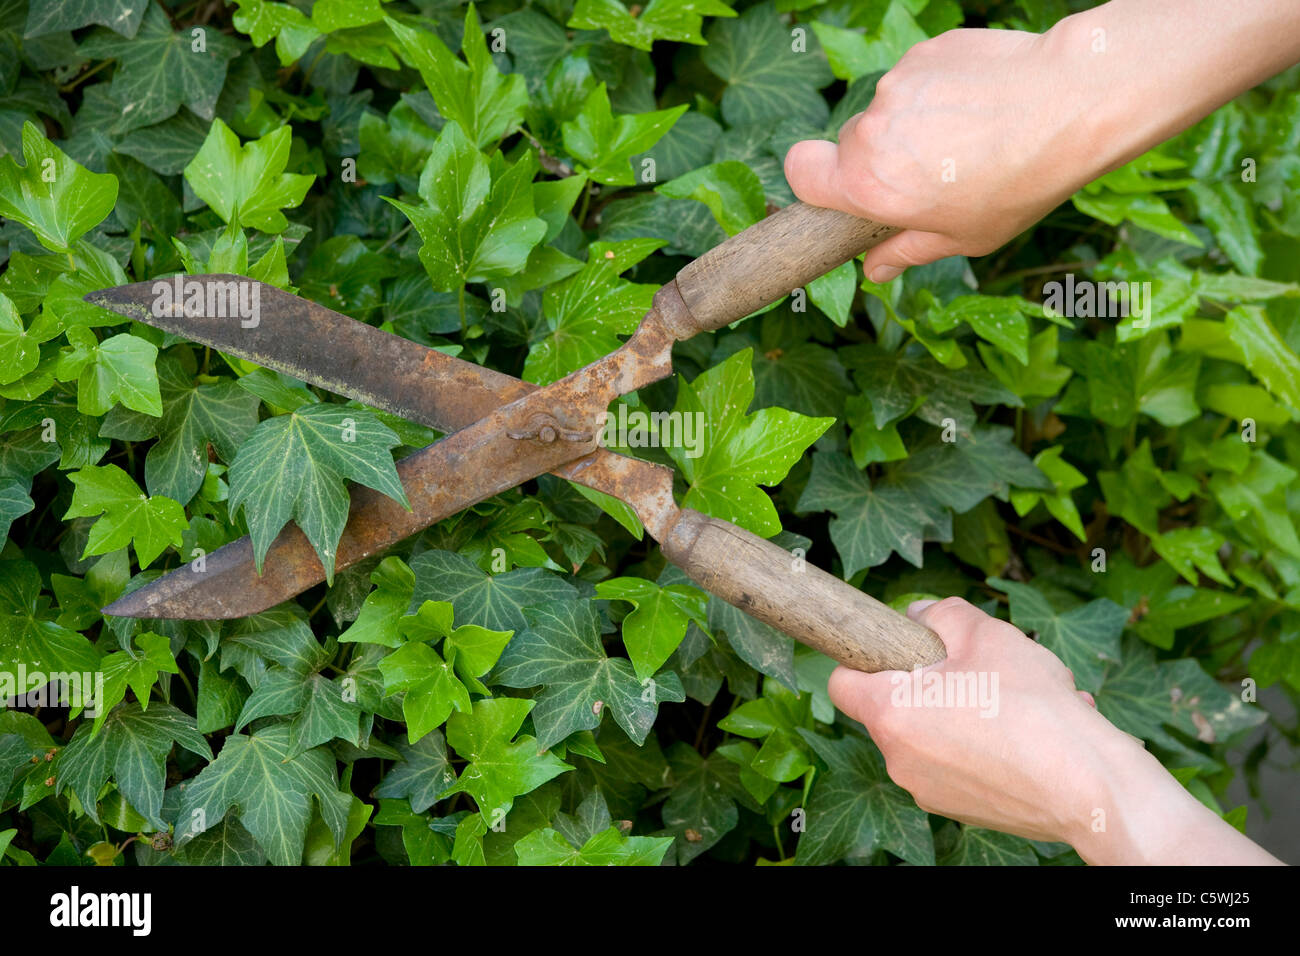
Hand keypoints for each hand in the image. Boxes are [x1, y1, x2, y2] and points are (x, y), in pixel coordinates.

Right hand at [785, 26, 1085, 283]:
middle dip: (883, 158)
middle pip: (853, 144)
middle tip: (934, 173)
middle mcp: (872, 131)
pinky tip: (980, 105)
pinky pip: (918, 77)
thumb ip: (906, 251)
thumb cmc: (1018, 182)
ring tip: (969, 137)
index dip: (814, 181)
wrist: (1070, 103)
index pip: (800, 171)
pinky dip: (940, 91)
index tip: (843, 190)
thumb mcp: (963, 237)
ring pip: (889, 110)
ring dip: (914, 124)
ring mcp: (897, 85)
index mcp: (869, 184)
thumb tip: (875, 270)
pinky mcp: (925, 52)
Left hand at [829, 597, 1283, 863]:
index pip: (842, 681)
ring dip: (964, 711)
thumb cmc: (1033, 707)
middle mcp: (898, 759)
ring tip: (1019, 701)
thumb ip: (942, 615)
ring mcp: (927, 791)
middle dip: (930, 682)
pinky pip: (960, 763)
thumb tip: (919, 617)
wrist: (1090, 789)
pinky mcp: (960, 810)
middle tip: (978, 669)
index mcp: (890, 713)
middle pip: (893, 706)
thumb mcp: (987, 634)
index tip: (899, 649)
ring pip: (932, 734)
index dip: (866, 657)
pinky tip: (1031, 732)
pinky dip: (985, 744)